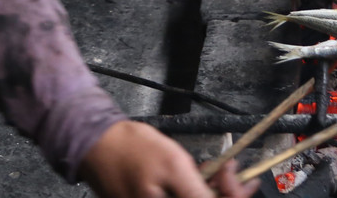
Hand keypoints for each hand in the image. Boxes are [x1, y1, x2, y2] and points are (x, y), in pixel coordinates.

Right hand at [79, 120, 258, 197]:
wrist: (97, 144)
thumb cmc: (130, 150)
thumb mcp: (173, 165)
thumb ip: (198, 192)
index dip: (233, 196)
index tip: (238, 176)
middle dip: (223, 192)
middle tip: (229, 171)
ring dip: (210, 191)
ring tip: (217, 171)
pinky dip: (194, 191)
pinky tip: (199, 177)